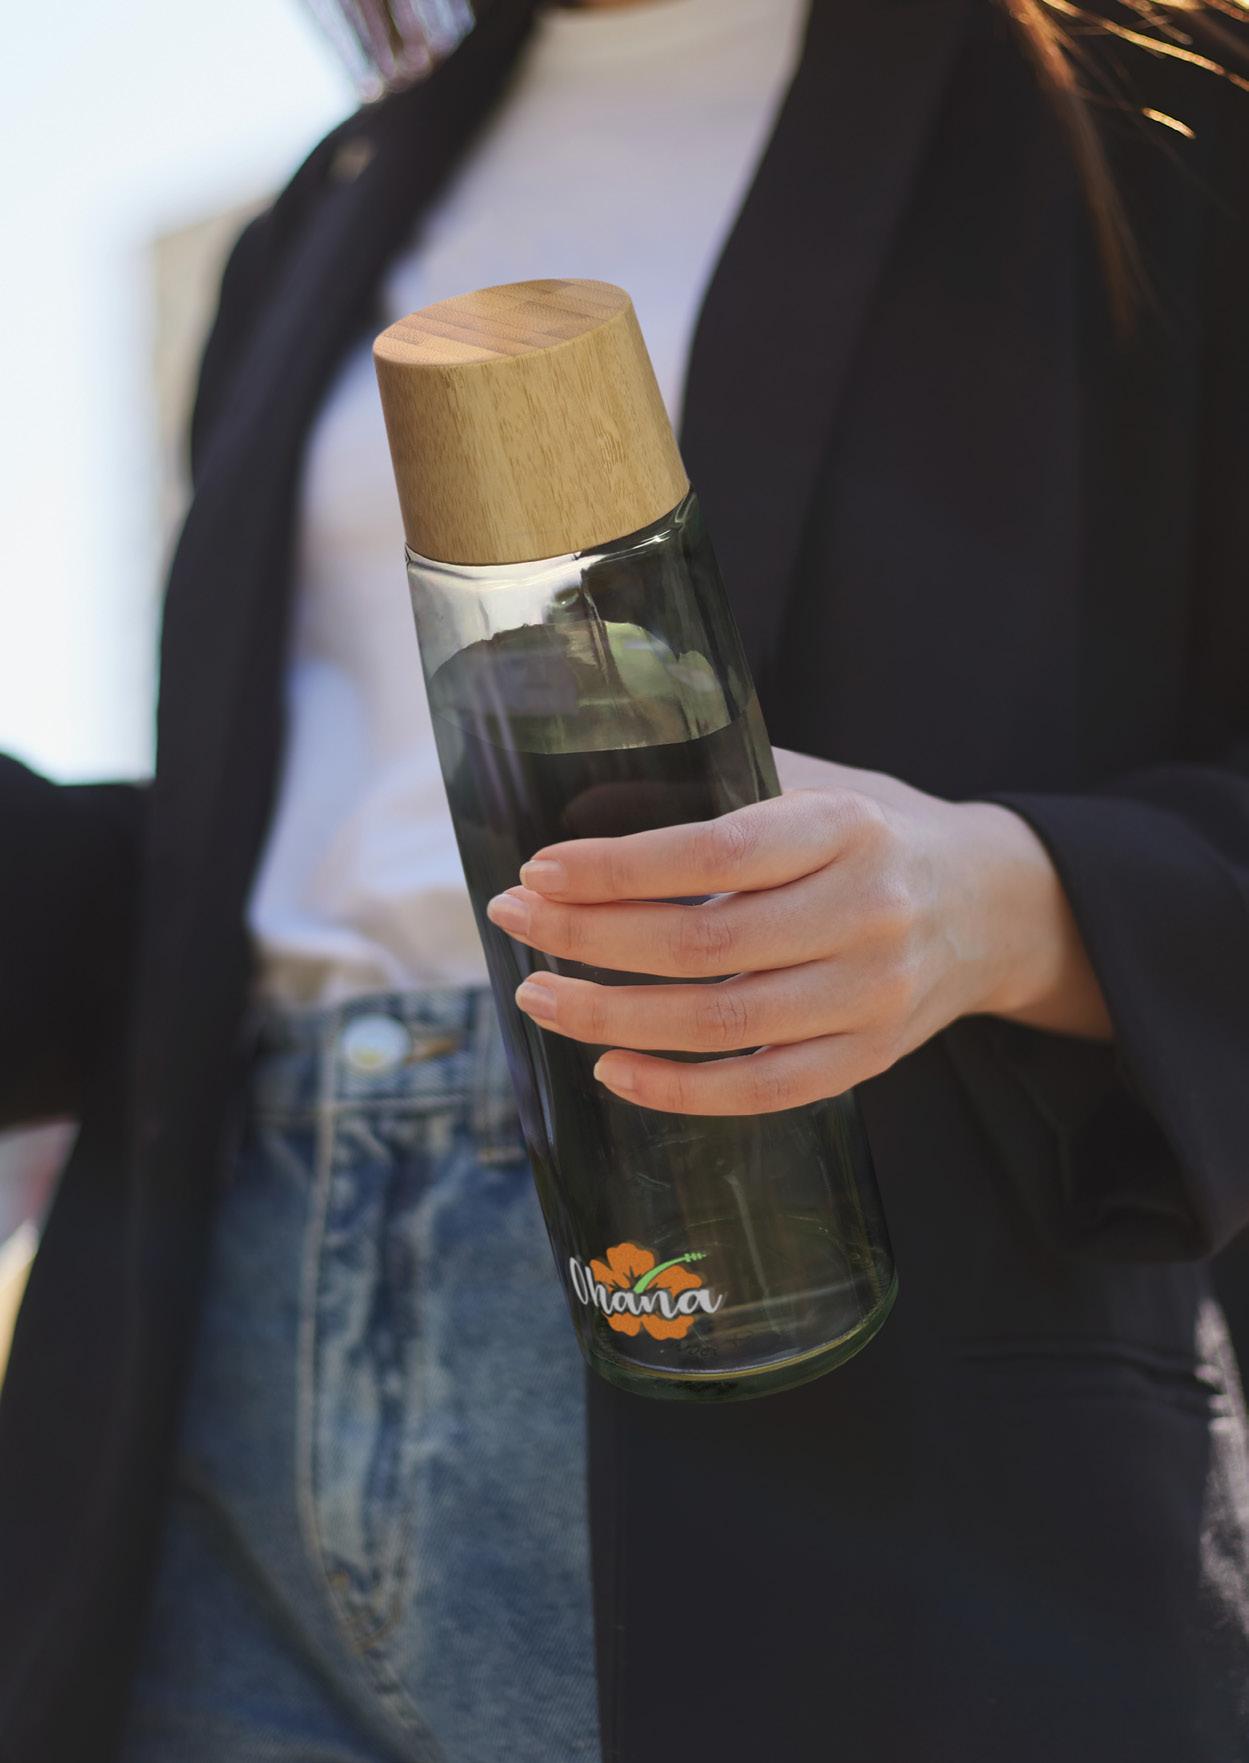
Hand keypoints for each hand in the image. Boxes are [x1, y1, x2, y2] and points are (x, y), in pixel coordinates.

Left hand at [486, 749, 1110, 1115]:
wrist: (994, 906)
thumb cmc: (877, 836)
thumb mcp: (822, 783)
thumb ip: (729, 787)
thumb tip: (593, 801)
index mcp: (848, 827)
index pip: (717, 852)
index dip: (619, 867)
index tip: (541, 868)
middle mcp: (866, 912)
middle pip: (705, 944)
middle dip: (590, 937)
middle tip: (514, 919)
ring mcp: (871, 996)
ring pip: (722, 1024)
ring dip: (612, 1016)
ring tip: (539, 994)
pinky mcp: (870, 1059)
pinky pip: (762, 1090)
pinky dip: (678, 1088)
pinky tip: (610, 1068)